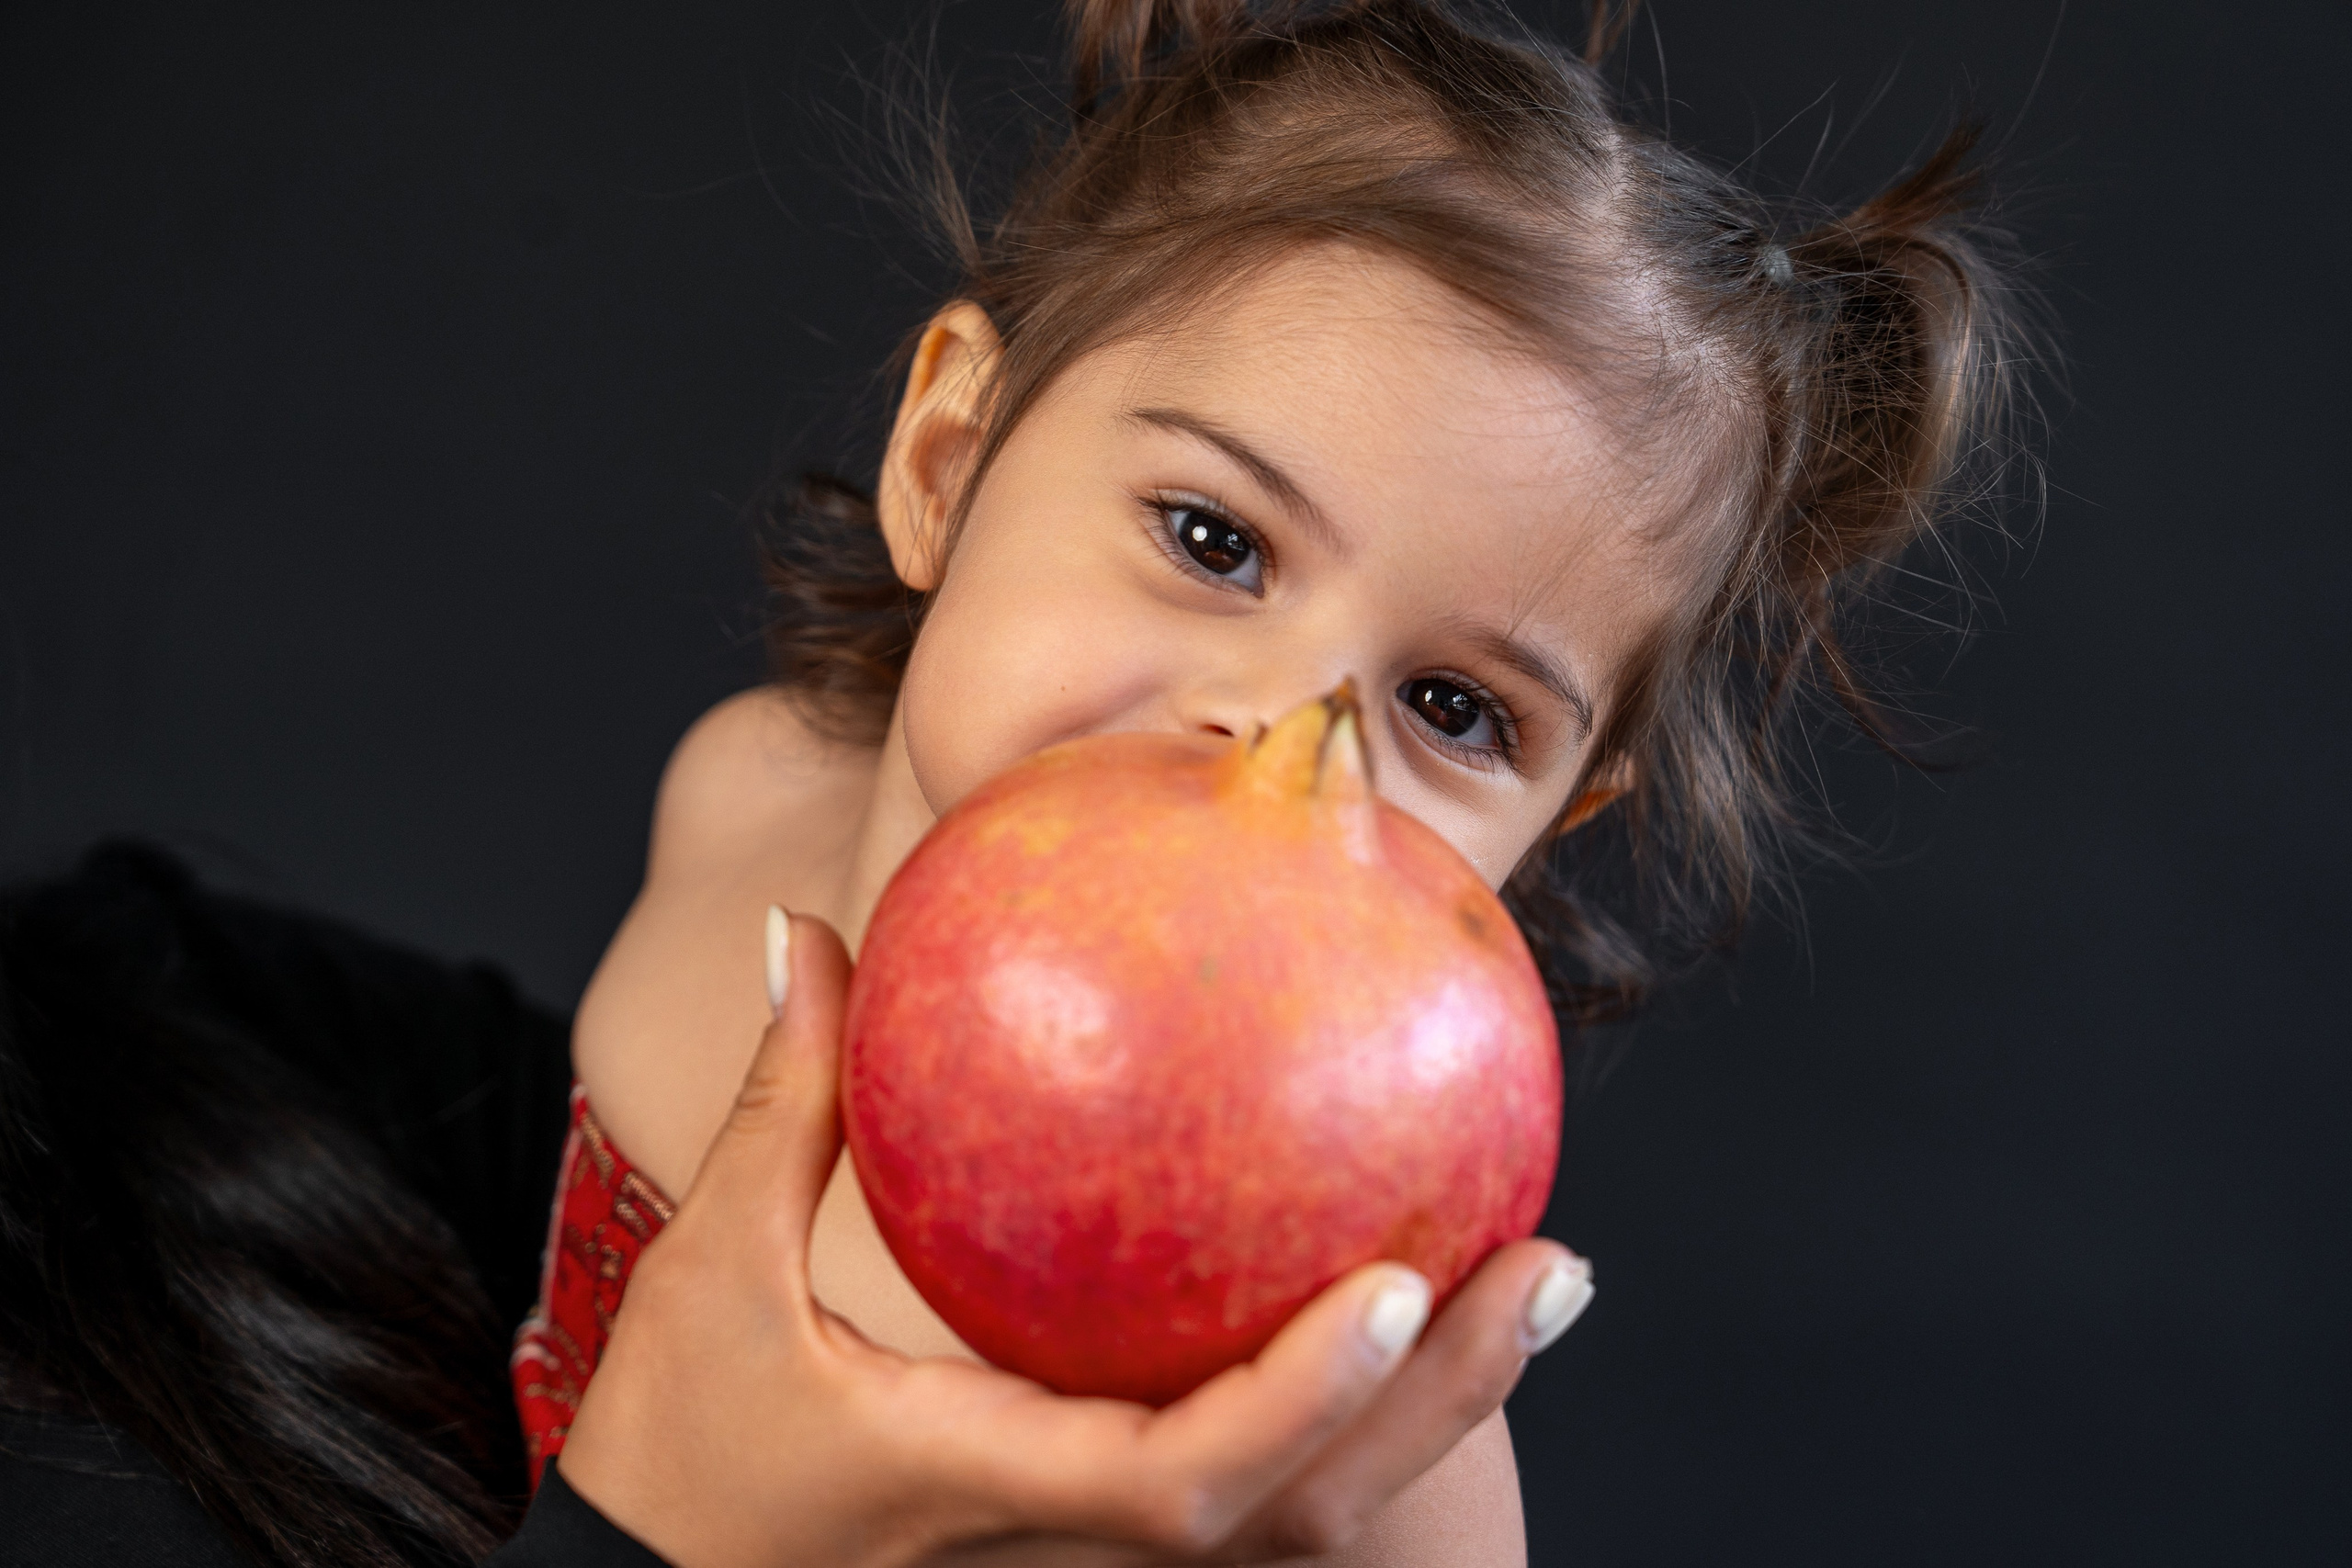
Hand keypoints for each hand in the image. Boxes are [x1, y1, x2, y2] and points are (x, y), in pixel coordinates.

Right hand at [558, 913, 1592, 1567]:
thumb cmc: (678, 1450)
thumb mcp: (714, 1270)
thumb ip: (786, 1101)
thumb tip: (811, 934)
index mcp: (994, 1486)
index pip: (1188, 1479)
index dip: (1306, 1398)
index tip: (1401, 1284)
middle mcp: (1072, 1541)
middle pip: (1305, 1516)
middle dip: (1448, 1402)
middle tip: (1553, 1262)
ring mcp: (1095, 1554)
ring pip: (1305, 1517)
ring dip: (1432, 1407)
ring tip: (1529, 1273)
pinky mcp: (1098, 1541)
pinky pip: (1258, 1481)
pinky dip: (1353, 1403)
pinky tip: (1402, 1297)